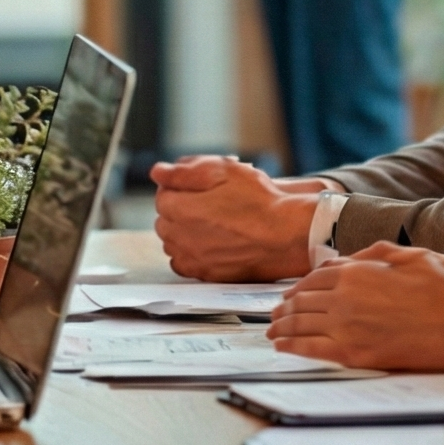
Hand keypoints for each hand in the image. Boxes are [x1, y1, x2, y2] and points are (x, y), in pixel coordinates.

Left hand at [149, 154, 318, 280]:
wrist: (286, 235)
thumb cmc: (259, 201)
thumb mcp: (224, 170)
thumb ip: (185, 171)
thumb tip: (157, 172)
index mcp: (179, 208)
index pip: (162, 195)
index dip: (181, 188)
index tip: (200, 187)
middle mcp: (179, 235)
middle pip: (165, 219)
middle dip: (179, 209)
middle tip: (207, 203)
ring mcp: (192, 257)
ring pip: (172, 242)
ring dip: (182, 232)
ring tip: (209, 223)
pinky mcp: (205, 274)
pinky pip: (183, 263)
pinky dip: (189, 253)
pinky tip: (206, 244)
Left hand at [268, 243, 443, 371]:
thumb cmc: (440, 288)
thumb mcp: (407, 255)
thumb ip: (372, 254)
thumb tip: (346, 261)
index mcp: (355, 272)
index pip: (313, 278)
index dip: (298, 287)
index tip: (289, 294)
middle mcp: (344, 297)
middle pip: (301, 301)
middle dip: (285, 307)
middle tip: (275, 313)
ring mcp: (346, 326)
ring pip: (301, 324)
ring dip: (282, 326)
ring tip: (273, 329)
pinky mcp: (354, 353)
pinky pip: (312, 349)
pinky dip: (292, 346)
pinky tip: (282, 345)